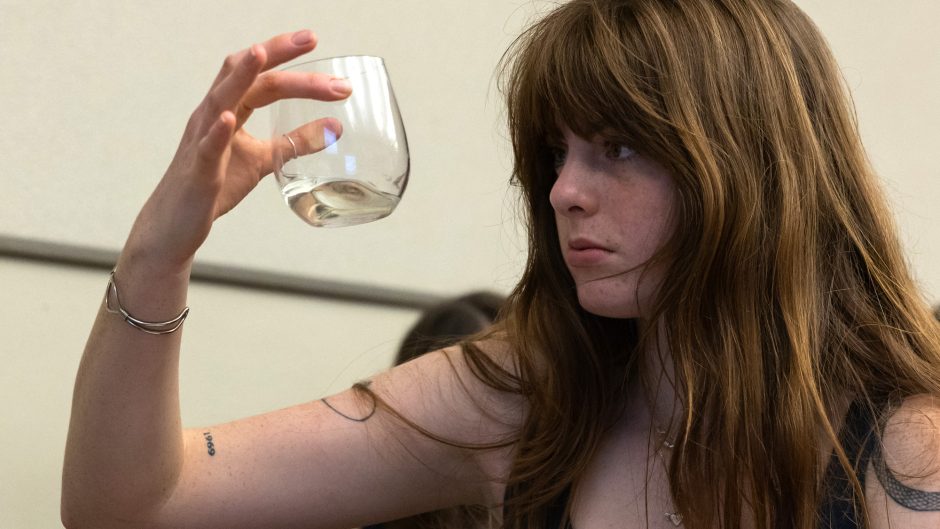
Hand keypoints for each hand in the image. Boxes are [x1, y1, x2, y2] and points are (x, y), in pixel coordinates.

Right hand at [125, 30, 350, 271]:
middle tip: (310, 40)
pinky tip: (229, 119)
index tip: (312, 38)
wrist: (175, 224)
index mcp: (227, 110)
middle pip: (242, 75)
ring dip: (240, 76)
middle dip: (274, 54)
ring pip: (219, 100)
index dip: (282, 53)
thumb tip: (335, 127)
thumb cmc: (214, 187)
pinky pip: (206, 148)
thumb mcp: (263, 160)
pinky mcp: (198, 172)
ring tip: (259, 54)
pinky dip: (217, 132)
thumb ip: (294, 143)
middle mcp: (211, 116)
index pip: (259, 74)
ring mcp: (201, 142)